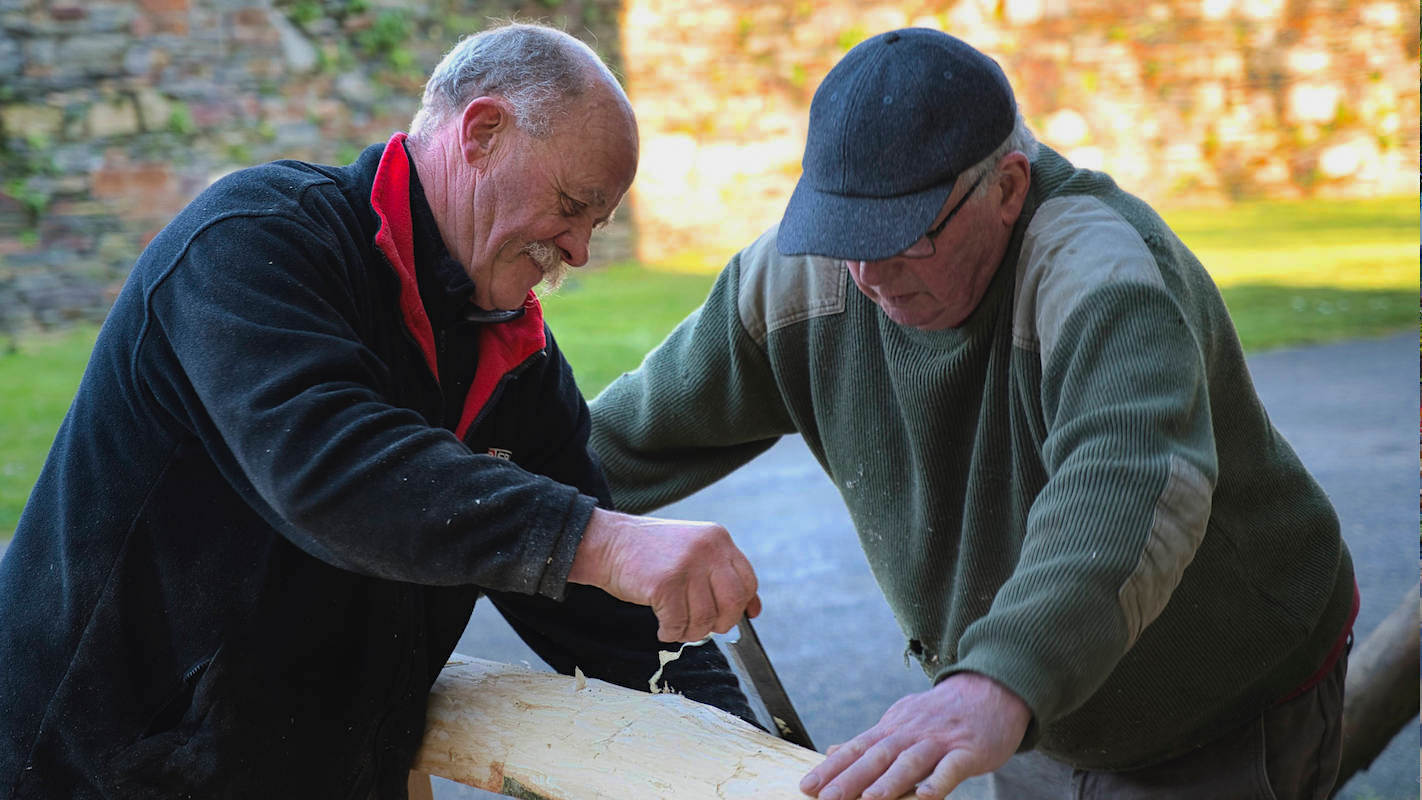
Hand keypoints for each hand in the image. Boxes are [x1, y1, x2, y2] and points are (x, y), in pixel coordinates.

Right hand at [568, 507, 760, 641]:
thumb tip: (753, 609)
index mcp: (718, 538)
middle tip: (702, 627)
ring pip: (704, 618)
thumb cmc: (650, 552)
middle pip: (732, 602)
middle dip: (720, 623)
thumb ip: (722, 574)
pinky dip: (670, 633)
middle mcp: (707, 549)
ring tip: (676, 626)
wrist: (608, 542)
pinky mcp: (665, 584)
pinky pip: (677, 624)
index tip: (731, 616)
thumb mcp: (693, 550)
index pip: (748, 581)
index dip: (742, 605)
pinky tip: (662, 626)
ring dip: (690, 631)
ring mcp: (687, 565)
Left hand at [799, 672, 1029, 799]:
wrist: (992, 689)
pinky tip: (925, 797)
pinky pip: (952, 768)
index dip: (832, 769)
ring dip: (889, 782)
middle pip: (878, 756)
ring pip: (911, 762)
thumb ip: (871, 740)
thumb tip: (834, 751)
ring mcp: (940, 741)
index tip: (807, 786)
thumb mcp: (902, 719)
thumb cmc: (942, 713)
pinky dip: (938, 781)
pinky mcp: (968, 751)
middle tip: (826, 798)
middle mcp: (912, 732)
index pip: (857, 749)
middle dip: (850, 779)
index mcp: (893, 727)